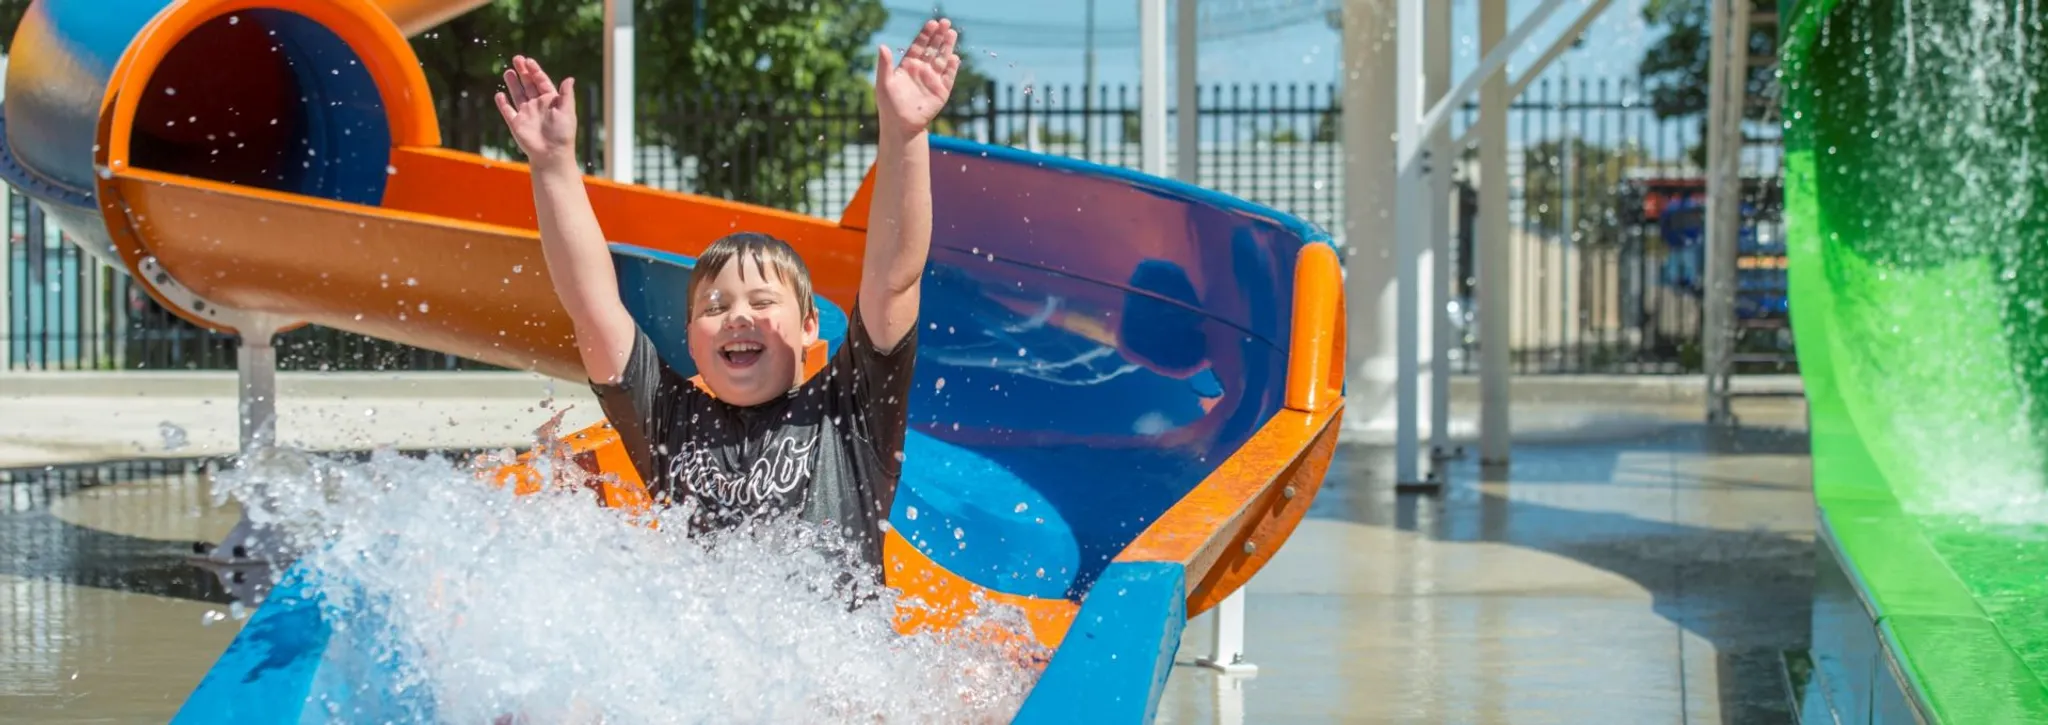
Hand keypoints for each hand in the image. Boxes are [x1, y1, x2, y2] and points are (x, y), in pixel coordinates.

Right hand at [495, 55, 577, 167]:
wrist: (552, 154)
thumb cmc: (563, 134)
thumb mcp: (568, 112)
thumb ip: (567, 95)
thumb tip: (570, 78)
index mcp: (550, 101)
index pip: (541, 81)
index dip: (535, 71)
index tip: (529, 61)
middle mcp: (537, 105)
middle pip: (528, 84)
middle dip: (523, 72)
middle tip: (517, 58)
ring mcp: (526, 114)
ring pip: (517, 94)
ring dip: (513, 83)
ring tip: (508, 71)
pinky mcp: (516, 124)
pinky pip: (507, 111)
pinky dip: (503, 103)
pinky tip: (499, 94)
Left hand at [874, 19, 959, 137]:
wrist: (900, 126)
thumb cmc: (889, 105)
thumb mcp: (883, 83)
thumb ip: (884, 65)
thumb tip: (882, 46)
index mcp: (908, 65)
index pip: (919, 46)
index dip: (925, 34)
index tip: (931, 23)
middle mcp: (922, 70)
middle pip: (933, 49)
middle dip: (939, 36)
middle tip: (945, 22)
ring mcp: (933, 80)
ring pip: (942, 59)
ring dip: (947, 47)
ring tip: (952, 33)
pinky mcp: (941, 91)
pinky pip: (949, 77)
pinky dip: (952, 67)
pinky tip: (954, 57)